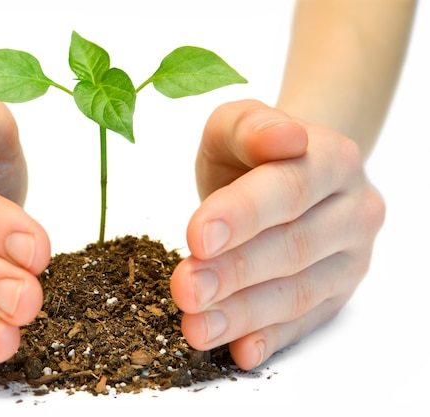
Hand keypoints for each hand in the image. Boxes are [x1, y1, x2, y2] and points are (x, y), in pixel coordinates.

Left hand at [170, 99, 384, 369]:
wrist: (293, 174)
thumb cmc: (256, 150)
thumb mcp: (239, 123)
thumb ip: (251, 126)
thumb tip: (282, 138)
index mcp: (332, 159)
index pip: (287, 190)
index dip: (243, 215)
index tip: (198, 237)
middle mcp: (352, 210)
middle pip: (290, 247)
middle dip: (233, 272)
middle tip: (186, 288)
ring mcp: (349, 258)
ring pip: (296, 293)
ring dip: (243, 314)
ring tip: (196, 327)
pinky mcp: (336, 295)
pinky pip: (304, 322)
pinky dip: (271, 339)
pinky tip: (240, 351)